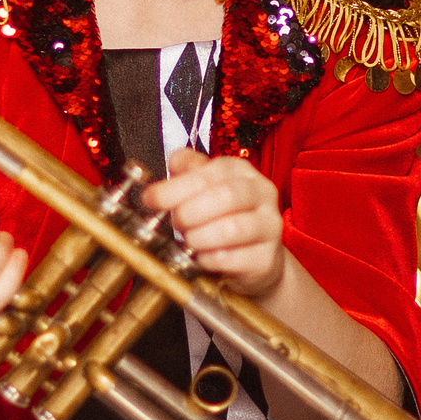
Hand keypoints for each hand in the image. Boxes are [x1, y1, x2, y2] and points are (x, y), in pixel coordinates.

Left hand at [140, 148, 285, 297]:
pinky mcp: (267, 258)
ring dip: (200, 237)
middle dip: (190, 211)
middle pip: (226, 196)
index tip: (151, 199)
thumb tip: (174, 160)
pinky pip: (233, 259)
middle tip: (175, 223)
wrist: (255, 259)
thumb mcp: (206, 189)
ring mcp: (269, 226)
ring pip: (232, 228)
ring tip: (188, 241)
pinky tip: (201, 258)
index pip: (209, 173)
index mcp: (242, 171)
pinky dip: (209, 259)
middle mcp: (262, 194)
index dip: (176, 187)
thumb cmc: (224, 219)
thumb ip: (189, 171)